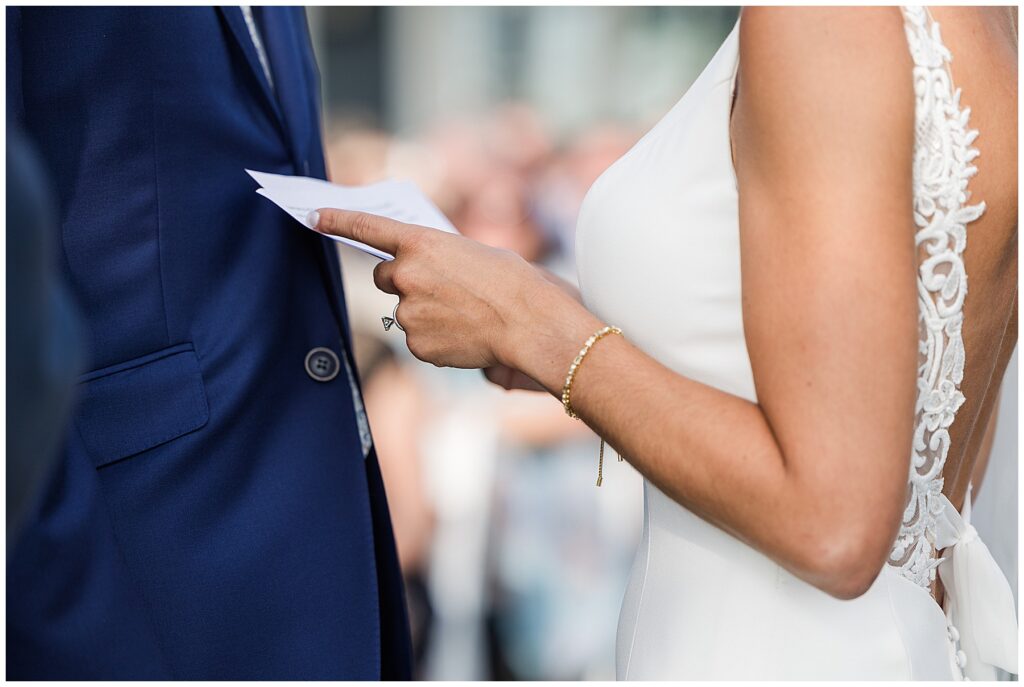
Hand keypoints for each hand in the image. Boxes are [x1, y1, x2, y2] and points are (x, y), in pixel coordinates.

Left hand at [311, 209, 597, 380]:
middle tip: (436, 287)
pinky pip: (417, 339)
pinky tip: (463, 336)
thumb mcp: (473, 253)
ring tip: (463, 315)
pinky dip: (435, 339)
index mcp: (421, 242)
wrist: (530, 324)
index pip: (368, 227)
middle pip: (383, 276)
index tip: (313, 215)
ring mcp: (408, 312)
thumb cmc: (513, 282)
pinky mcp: (416, 344)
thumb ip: (437, 259)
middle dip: (402, 281)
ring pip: (403, 310)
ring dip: (424, 311)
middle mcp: (406, 275)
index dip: (337, 219)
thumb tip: (423, 275)